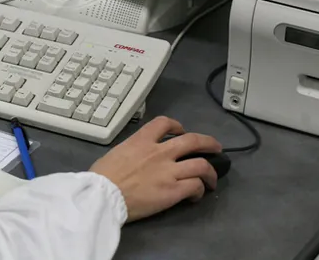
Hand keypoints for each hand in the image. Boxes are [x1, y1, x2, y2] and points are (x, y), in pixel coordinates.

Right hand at [89, 116, 220, 221]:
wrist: (103, 195)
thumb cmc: (103, 176)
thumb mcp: (116, 152)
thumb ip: (131, 151)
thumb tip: (136, 157)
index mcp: (142, 140)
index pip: (165, 123)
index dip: (177, 125)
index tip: (181, 131)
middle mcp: (160, 152)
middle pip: (193, 141)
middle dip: (208, 143)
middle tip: (215, 148)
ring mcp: (169, 172)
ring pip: (201, 165)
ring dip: (210, 172)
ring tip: (212, 179)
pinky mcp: (173, 191)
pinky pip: (195, 186)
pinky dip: (199, 190)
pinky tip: (195, 196)